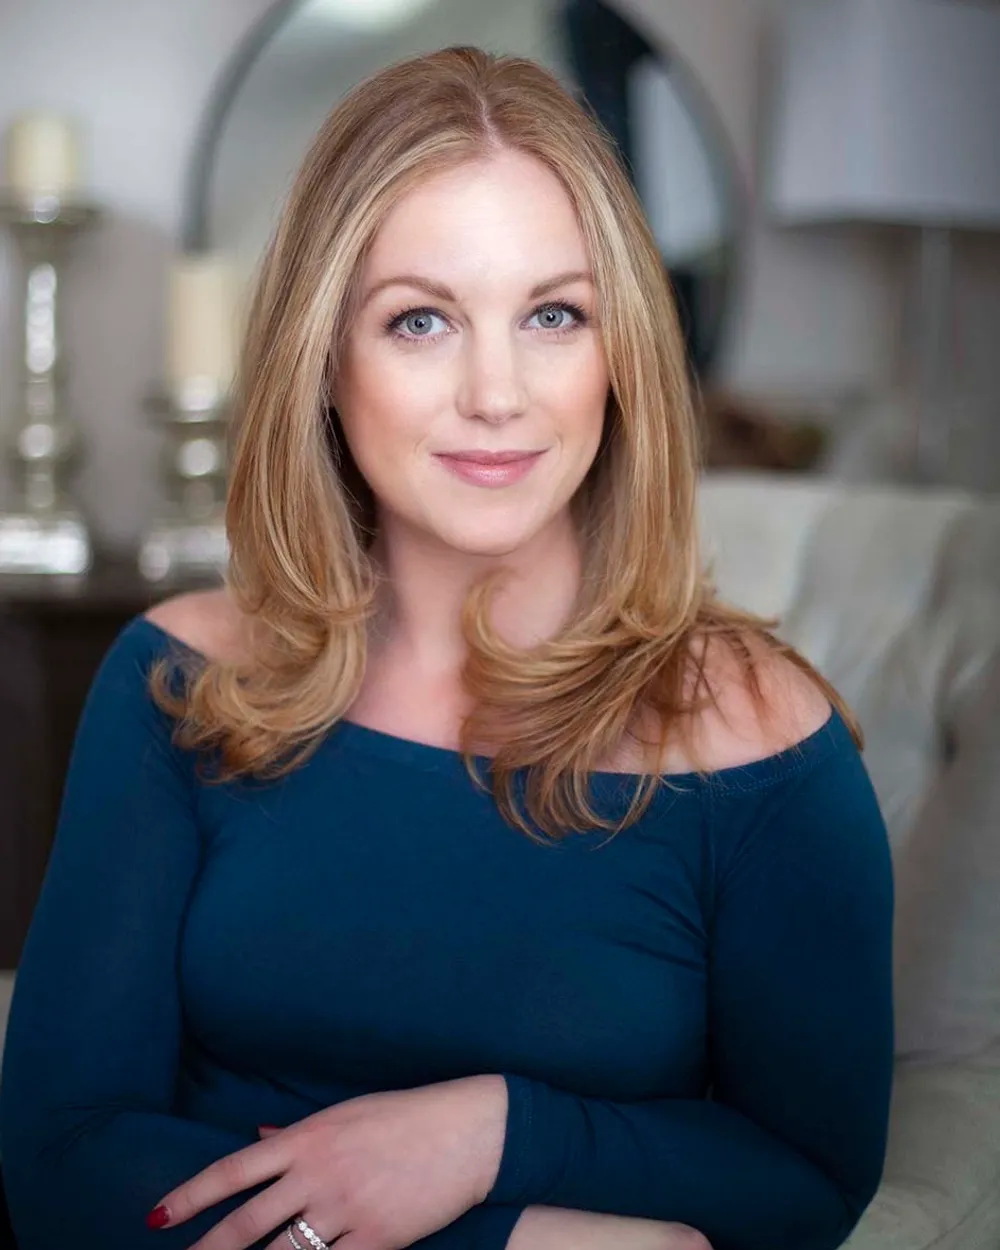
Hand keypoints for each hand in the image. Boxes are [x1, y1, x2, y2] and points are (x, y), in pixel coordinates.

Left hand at [147, 1074, 507, 1249]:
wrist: (467, 1131)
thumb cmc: (405, 1115)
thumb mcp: (347, 1112)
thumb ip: (299, 1132)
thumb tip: (260, 1135)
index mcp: (308, 1137)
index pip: (234, 1170)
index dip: (191, 1196)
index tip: (157, 1217)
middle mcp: (318, 1173)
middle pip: (246, 1224)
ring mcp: (346, 1209)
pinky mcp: (376, 1239)